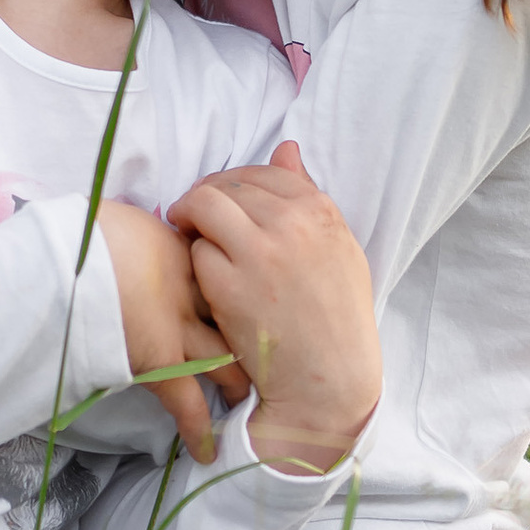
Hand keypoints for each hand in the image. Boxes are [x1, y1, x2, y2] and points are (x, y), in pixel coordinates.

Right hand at [94, 198, 233, 462]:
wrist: (72, 254)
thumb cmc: (90, 232)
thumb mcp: (124, 225)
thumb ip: (142, 239)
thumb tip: (134, 242)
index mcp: (182, 254)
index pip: (221, 276)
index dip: (241, 290)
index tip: (259, 302)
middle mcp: (190, 294)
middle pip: (235, 318)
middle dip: (253, 337)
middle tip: (274, 354)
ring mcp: (178, 330)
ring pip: (223, 360)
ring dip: (236, 380)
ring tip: (248, 399)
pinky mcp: (159, 362)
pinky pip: (185, 403)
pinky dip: (198, 429)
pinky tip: (207, 453)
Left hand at [168, 141, 381, 475]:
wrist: (329, 380)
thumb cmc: (336, 317)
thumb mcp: (338, 248)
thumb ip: (307, 197)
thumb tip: (285, 149)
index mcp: (320, 211)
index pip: (263, 171)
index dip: (235, 183)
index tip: (224, 201)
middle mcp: (290, 224)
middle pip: (226, 185)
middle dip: (207, 198)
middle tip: (197, 219)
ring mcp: (258, 254)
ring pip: (203, 207)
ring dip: (191, 219)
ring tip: (192, 238)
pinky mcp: (229, 286)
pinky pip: (197, 253)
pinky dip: (198, 263)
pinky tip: (208, 280)